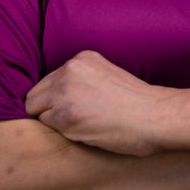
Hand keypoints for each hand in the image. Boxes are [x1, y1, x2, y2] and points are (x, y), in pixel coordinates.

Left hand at [25, 50, 172, 156]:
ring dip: (54, 121)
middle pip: (35, 94)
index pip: (50, 80)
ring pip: (37, 111)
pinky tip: (85, 130)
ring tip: (82, 124)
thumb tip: (55, 97)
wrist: (154, 115)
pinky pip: (46, 126)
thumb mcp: (107, 75)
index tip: (76, 106)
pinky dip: (62, 132)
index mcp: (82, 58)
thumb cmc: (136, 102)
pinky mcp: (64, 116)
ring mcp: (65, 92)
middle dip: (48, 108)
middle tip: (74, 119)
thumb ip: (82, 79)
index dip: (58, 97)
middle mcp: (70, 70)